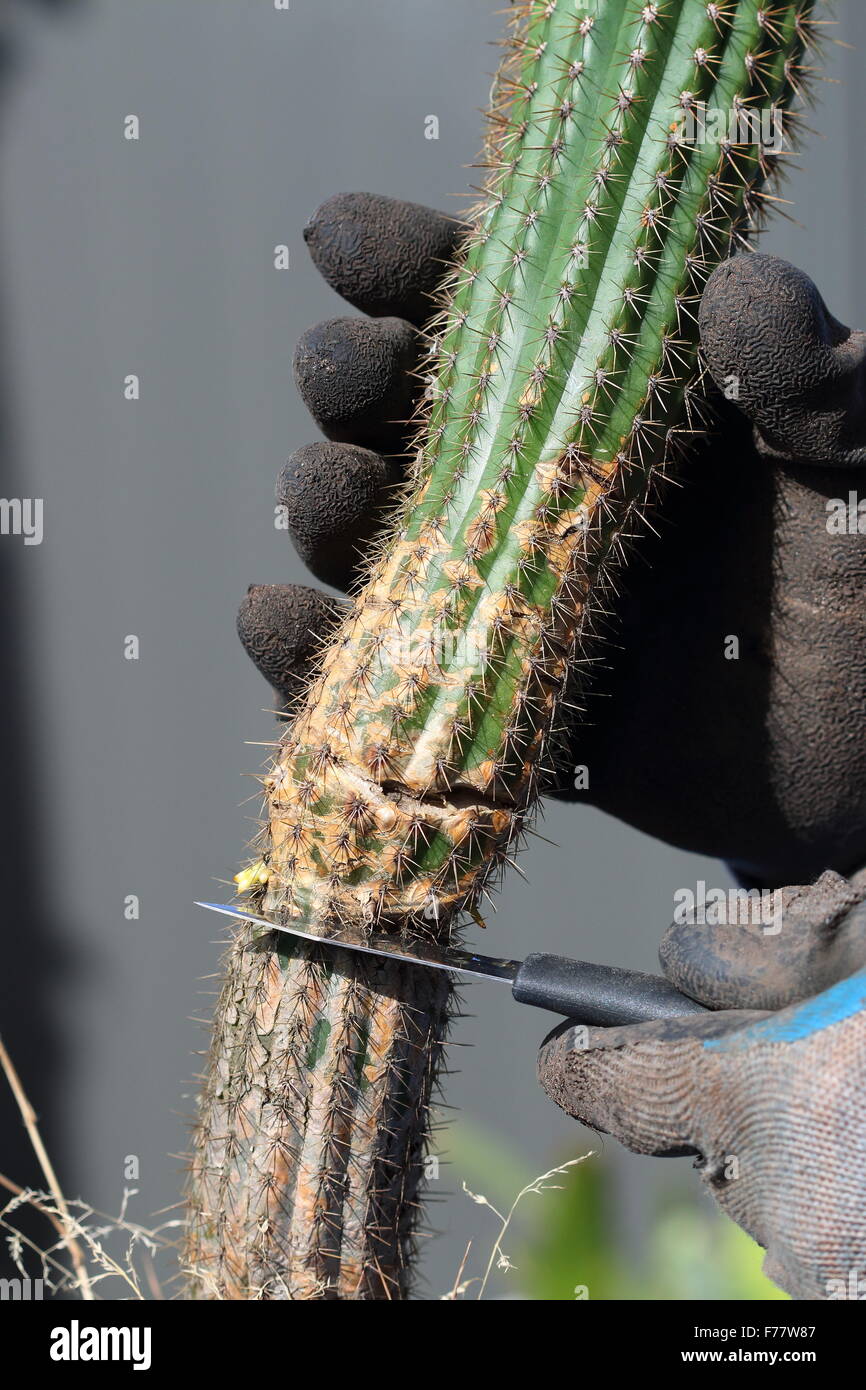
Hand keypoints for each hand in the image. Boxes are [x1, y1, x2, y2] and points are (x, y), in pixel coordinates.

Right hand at [238, 190, 865, 888]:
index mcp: (621, 410)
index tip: (347, 240)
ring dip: (329, 511)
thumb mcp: (864, 466)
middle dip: (357, 386)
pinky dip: (318, 659)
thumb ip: (817, 384)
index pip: (502, 318)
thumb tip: (739, 287)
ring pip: (386, 547)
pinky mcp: (501, 713)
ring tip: (324, 490)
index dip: (414, 271)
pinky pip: (392, 685)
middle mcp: (551, 498)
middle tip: (345, 375)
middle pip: (414, 425)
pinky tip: (273, 619)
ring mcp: (517, 606)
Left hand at [538, 868, 865, 1300]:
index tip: (561, 1045)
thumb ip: (770, 944)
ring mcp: (835, 1268)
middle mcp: (792, 1204)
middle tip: (817, 1054)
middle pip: (703, 1139)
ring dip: (801, 1146)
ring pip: (768, 1190)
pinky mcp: (859, 1292)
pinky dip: (844, 1191)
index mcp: (779, 1099)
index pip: (613, 1083)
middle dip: (735, 1094)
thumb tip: (678, 964)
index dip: (579, 1058)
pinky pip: (823, 1233)